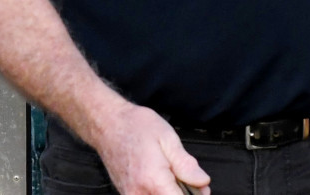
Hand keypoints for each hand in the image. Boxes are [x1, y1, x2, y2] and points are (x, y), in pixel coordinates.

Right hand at [89, 102, 210, 194]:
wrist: (106, 123)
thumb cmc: (134, 126)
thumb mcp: (167, 138)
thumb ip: (185, 164)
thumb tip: (202, 181)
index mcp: (154, 180)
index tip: (200, 188)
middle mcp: (140, 193)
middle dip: (185, 194)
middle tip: (193, 183)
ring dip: (171, 193)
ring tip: (176, 178)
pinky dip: (159, 192)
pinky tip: (163, 180)